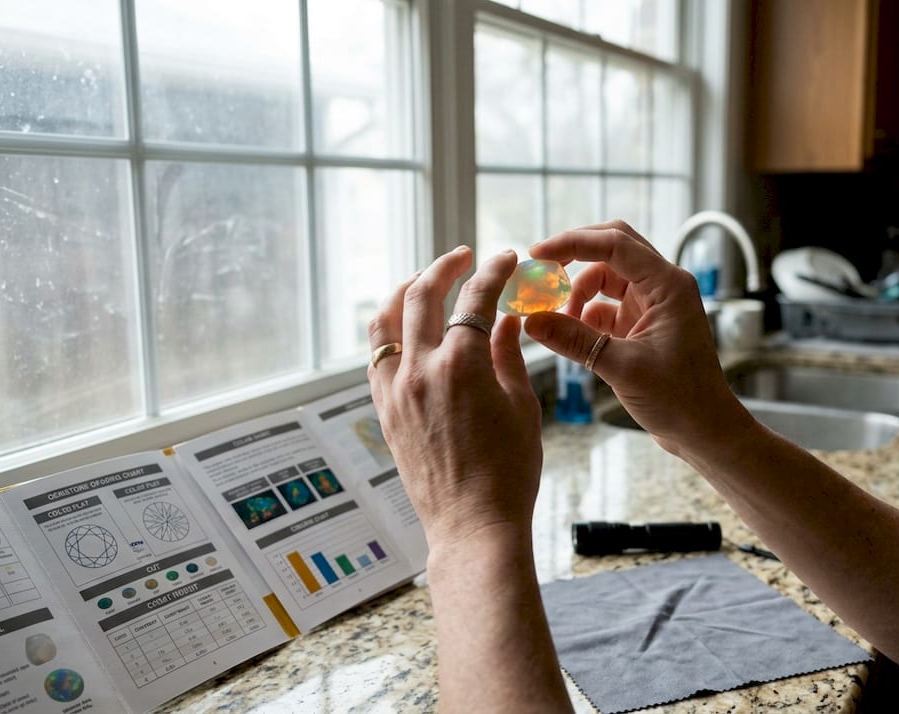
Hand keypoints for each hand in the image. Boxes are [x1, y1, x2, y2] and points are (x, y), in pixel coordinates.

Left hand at [367, 246, 542, 547]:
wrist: (473, 525)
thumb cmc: (509, 472)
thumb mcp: (522, 406)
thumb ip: (509, 355)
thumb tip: (505, 320)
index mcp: (461, 365)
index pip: (475, 298)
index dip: (493, 271)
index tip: (507, 259)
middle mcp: (420, 370)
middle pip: (420, 296)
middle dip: (443, 267)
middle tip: (463, 257)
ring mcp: (395, 391)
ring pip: (383, 322)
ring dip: (402, 292)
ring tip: (423, 282)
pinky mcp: (384, 412)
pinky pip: (377, 358)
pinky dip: (389, 333)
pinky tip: (406, 331)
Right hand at [525, 221, 750, 454]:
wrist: (704, 430)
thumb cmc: (679, 399)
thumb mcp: (621, 368)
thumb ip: (575, 340)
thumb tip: (532, 321)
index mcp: (668, 285)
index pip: (615, 244)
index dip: (572, 243)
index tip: (537, 253)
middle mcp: (663, 286)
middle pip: (612, 247)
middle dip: (574, 254)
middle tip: (542, 270)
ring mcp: (654, 304)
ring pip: (606, 277)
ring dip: (578, 291)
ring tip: (558, 320)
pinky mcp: (643, 323)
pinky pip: (607, 305)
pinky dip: (585, 314)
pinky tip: (572, 336)